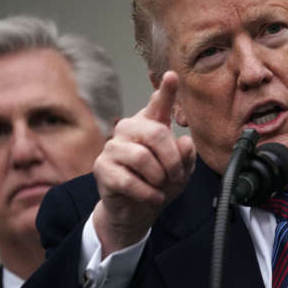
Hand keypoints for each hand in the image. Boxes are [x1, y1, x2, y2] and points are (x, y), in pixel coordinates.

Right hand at [92, 71, 195, 257]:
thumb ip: (185, 156)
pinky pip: (128, 179)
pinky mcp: (102, 168)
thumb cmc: (158, 184)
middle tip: (176, 177)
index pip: (158, 106)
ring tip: (161, 187)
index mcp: (149, 126)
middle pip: (156, 133)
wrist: (136, 211)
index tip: (172, 76)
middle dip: (172, 160)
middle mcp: (129, 130)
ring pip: (142, 157)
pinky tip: (153, 197)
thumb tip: (184, 141)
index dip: (166, 91)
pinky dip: (147, 193)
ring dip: (159, 178)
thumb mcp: (180, 172)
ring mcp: (113, 147)